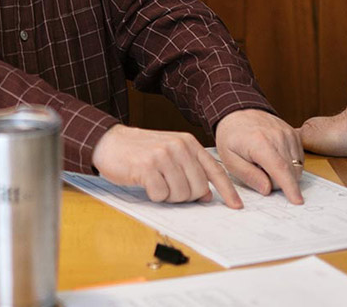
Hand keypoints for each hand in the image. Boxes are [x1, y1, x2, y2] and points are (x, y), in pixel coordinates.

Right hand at [91, 125, 242, 207]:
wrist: (109, 141)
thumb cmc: (141, 150)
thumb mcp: (170, 152)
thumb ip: (191, 169)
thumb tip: (208, 194)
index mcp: (188, 142)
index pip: (215, 170)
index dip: (227, 190)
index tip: (237, 206)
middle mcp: (178, 146)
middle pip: (198, 189)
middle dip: (186, 196)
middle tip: (169, 187)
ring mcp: (163, 155)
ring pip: (181, 195)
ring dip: (168, 196)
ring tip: (156, 182)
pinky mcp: (147, 167)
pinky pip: (161, 195)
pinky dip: (154, 195)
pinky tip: (145, 182)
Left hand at [215, 110, 303, 203]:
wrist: (237, 112)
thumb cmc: (231, 137)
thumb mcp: (230, 159)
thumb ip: (248, 176)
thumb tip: (268, 189)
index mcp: (260, 143)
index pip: (280, 169)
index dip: (290, 187)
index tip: (297, 201)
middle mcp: (278, 136)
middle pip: (290, 171)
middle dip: (278, 182)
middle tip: (259, 173)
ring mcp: (287, 133)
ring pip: (296, 166)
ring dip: (285, 173)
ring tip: (265, 164)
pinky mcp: (293, 133)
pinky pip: (298, 157)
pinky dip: (290, 164)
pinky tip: (274, 158)